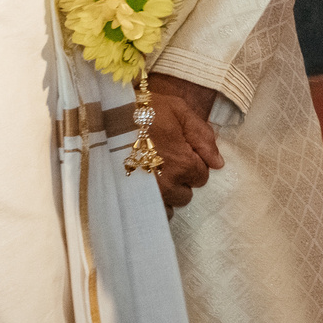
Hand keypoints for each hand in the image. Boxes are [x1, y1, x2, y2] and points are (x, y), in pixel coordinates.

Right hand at [145, 72, 223, 209]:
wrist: (104, 117)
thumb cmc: (144, 110)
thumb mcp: (178, 110)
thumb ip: (202, 136)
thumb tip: (218, 163)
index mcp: (184, 163)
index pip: (202, 176)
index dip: (193, 163)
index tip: (179, 152)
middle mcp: (169, 184)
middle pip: (186, 193)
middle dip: (180, 180)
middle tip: (164, 161)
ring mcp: (149, 195)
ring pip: (169, 206)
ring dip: (166, 194)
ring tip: (153, 175)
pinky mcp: (132, 200)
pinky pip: (151, 213)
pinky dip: (151, 204)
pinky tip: (144, 188)